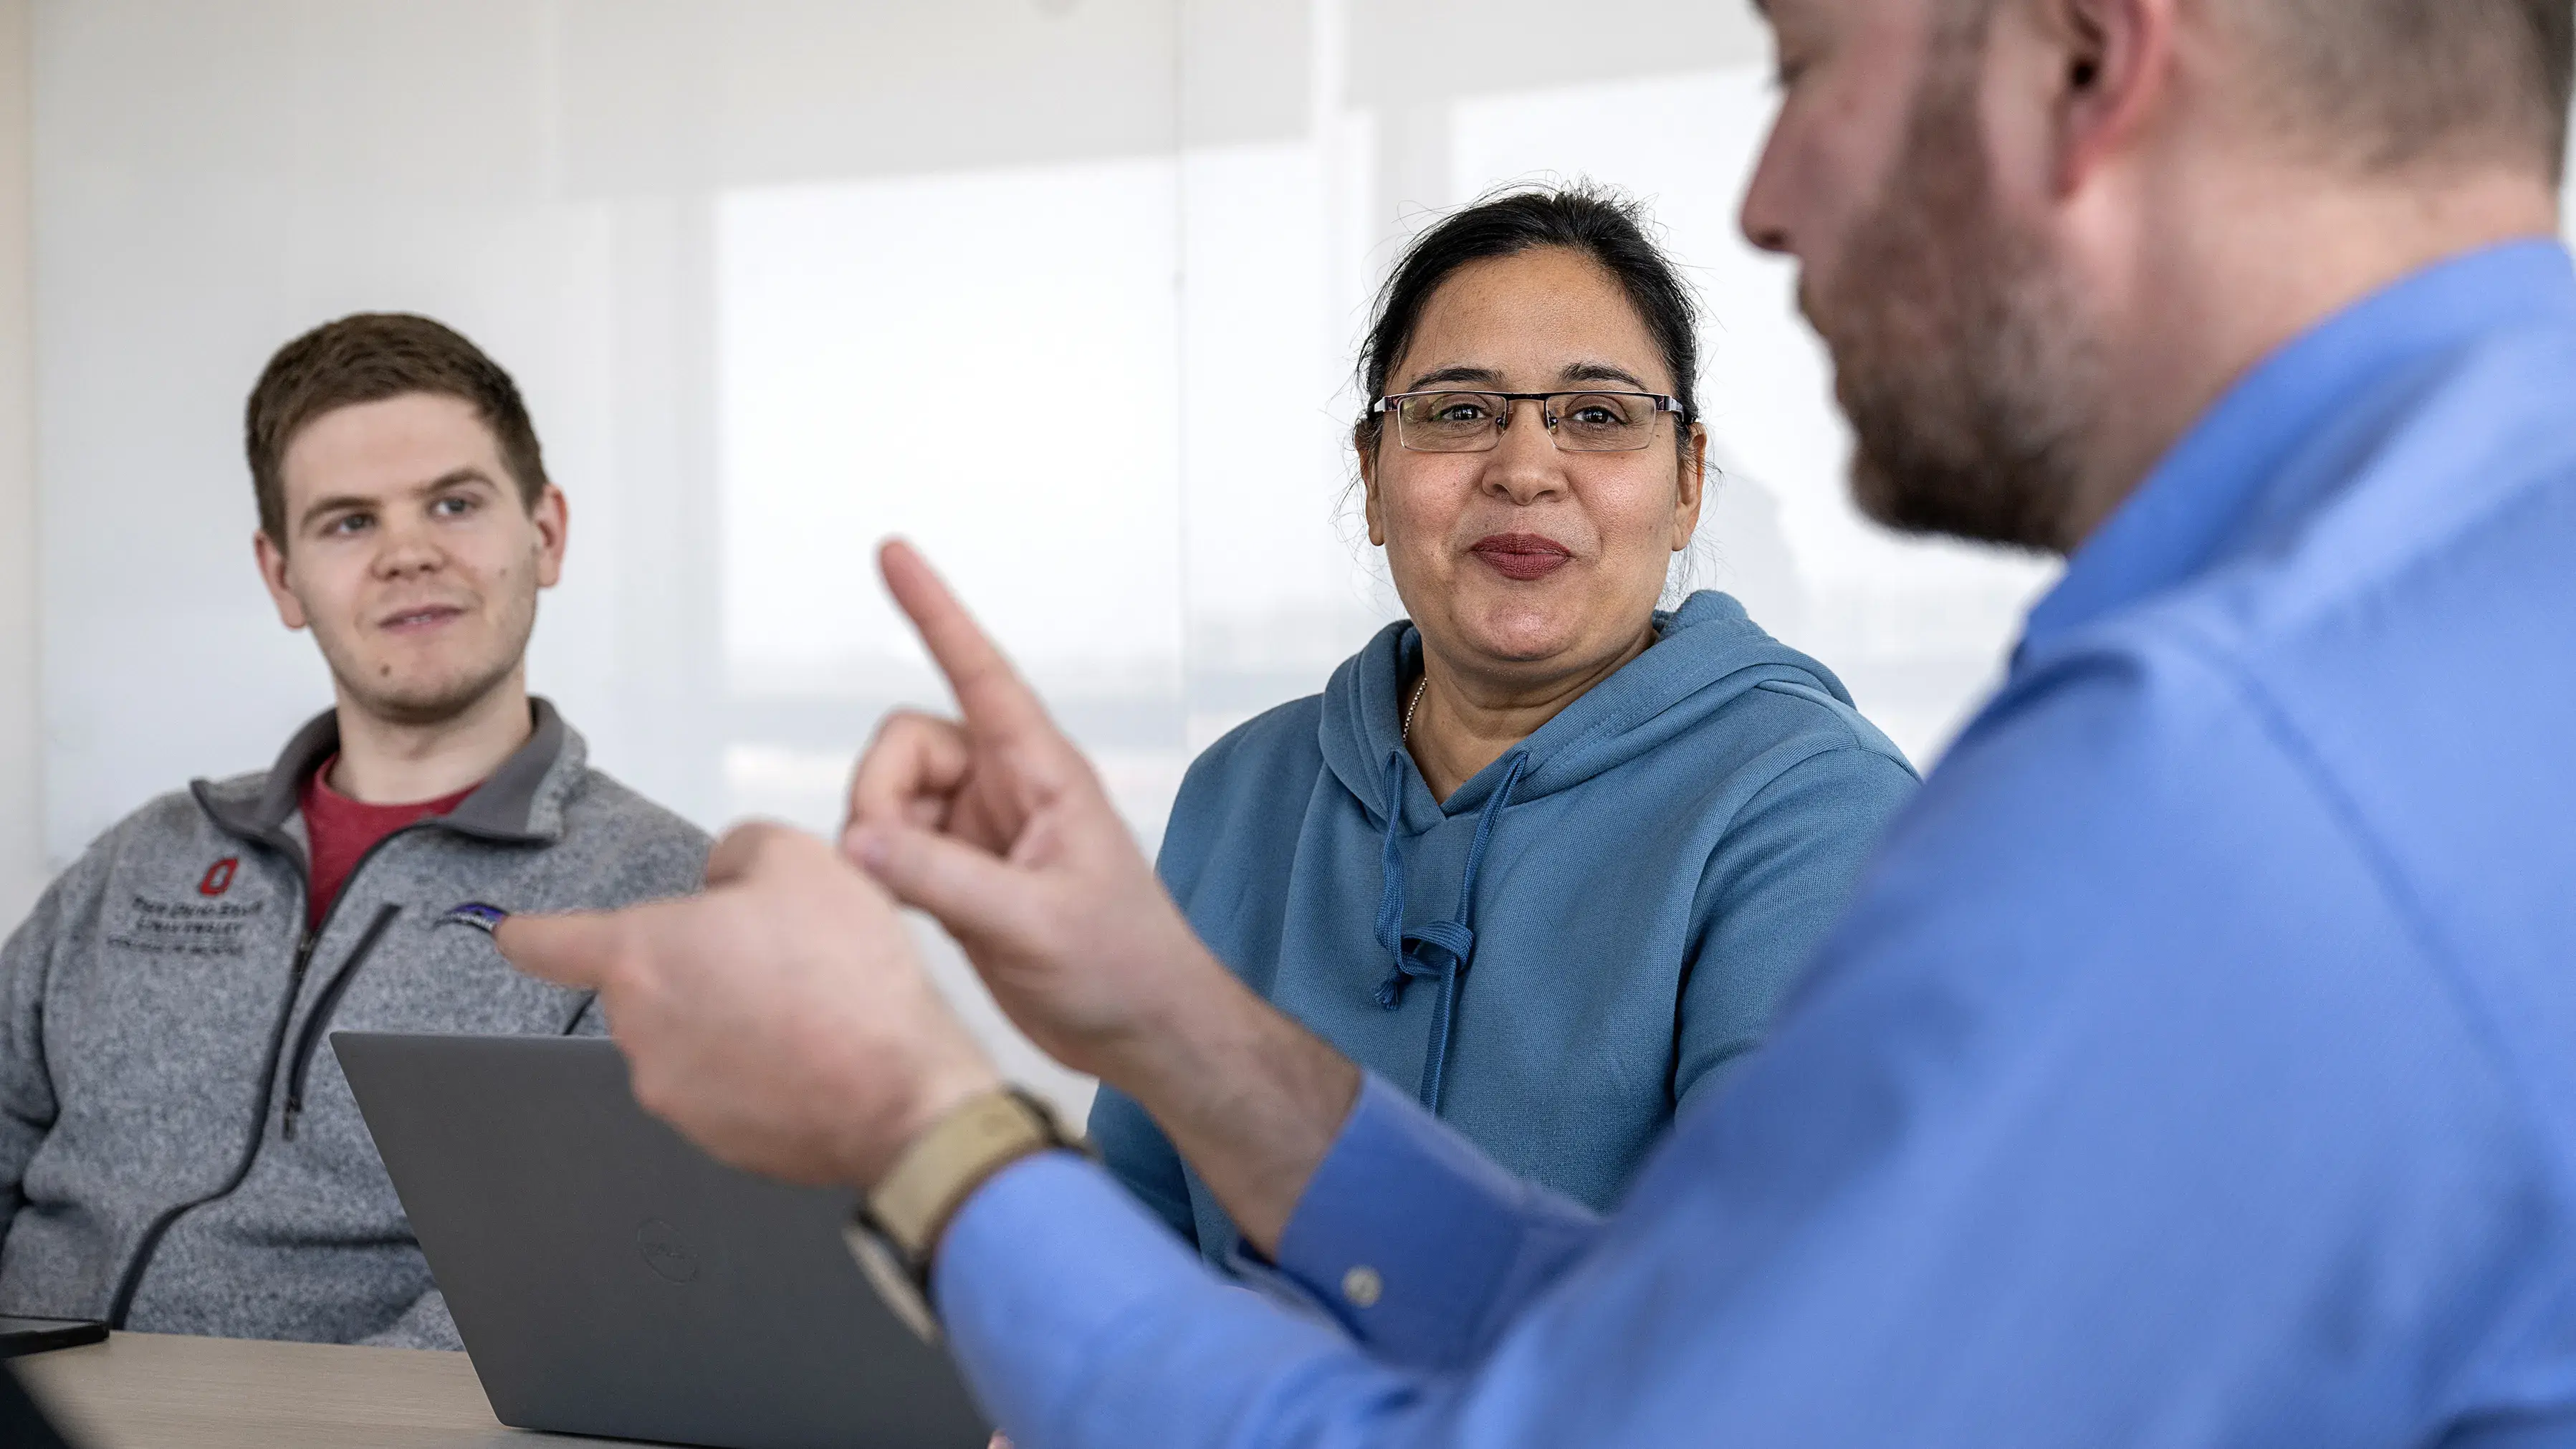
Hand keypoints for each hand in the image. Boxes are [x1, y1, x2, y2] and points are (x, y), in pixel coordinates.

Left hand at [494, 822, 999, 1190]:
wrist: (902, 1092)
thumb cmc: (850, 983)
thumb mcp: (803, 859)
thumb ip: (741, 849)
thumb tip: (729, 878)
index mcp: (642, 957)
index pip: (549, 941)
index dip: (528, 931)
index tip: (511, 933)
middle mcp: (642, 1033)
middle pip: (650, 982)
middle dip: (699, 962)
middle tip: (777, 952)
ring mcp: (676, 1094)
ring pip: (693, 1034)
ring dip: (734, 1015)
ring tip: (812, 1004)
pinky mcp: (718, 1139)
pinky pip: (728, 1085)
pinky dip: (761, 1065)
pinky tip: (817, 1048)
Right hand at [840, 540, 1230, 1079]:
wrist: (1141, 1032)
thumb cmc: (1120, 968)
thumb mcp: (1032, 924)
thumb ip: (941, 880)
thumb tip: (854, 840)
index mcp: (1043, 771)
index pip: (980, 670)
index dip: (934, 610)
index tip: (892, 550)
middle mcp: (1007, 785)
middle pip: (904, 744)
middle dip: (879, 796)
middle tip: (893, 868)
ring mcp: (979, 828)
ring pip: (886, 797)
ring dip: (879, 842)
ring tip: (922, 905)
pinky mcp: (958, 872)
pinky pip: (888, 844)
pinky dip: (880, 871)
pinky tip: (906, 915)